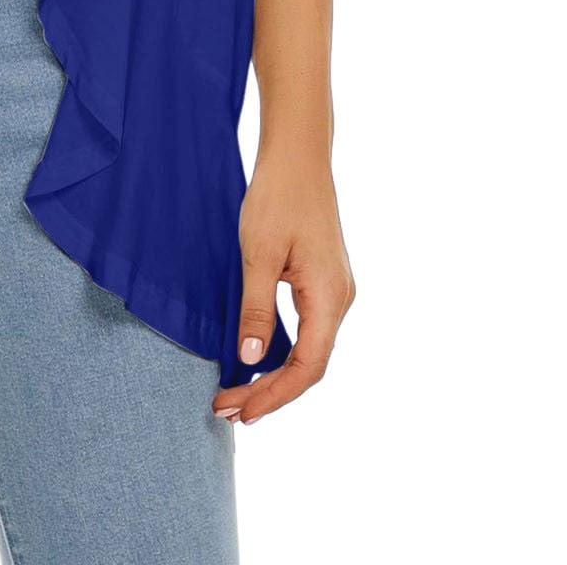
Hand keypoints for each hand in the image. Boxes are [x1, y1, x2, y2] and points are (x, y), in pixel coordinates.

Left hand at [211, 152, 354, 425]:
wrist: (298, 156)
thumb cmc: (278, 198)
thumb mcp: (259, 254)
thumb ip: (256, 307)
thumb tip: (250, 358)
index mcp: (329, 298)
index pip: (307, 367)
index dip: (274, 395)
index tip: (240, 410)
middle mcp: (339, 300)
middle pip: (309, 365)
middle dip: (269, 392)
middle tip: (227, 410)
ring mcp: (334, 290)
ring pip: (309, 349)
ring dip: (274, 374)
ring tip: (236, 393)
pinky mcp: (322, 280)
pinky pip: (306, 329)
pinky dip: (281, 351)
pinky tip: (255, 357)